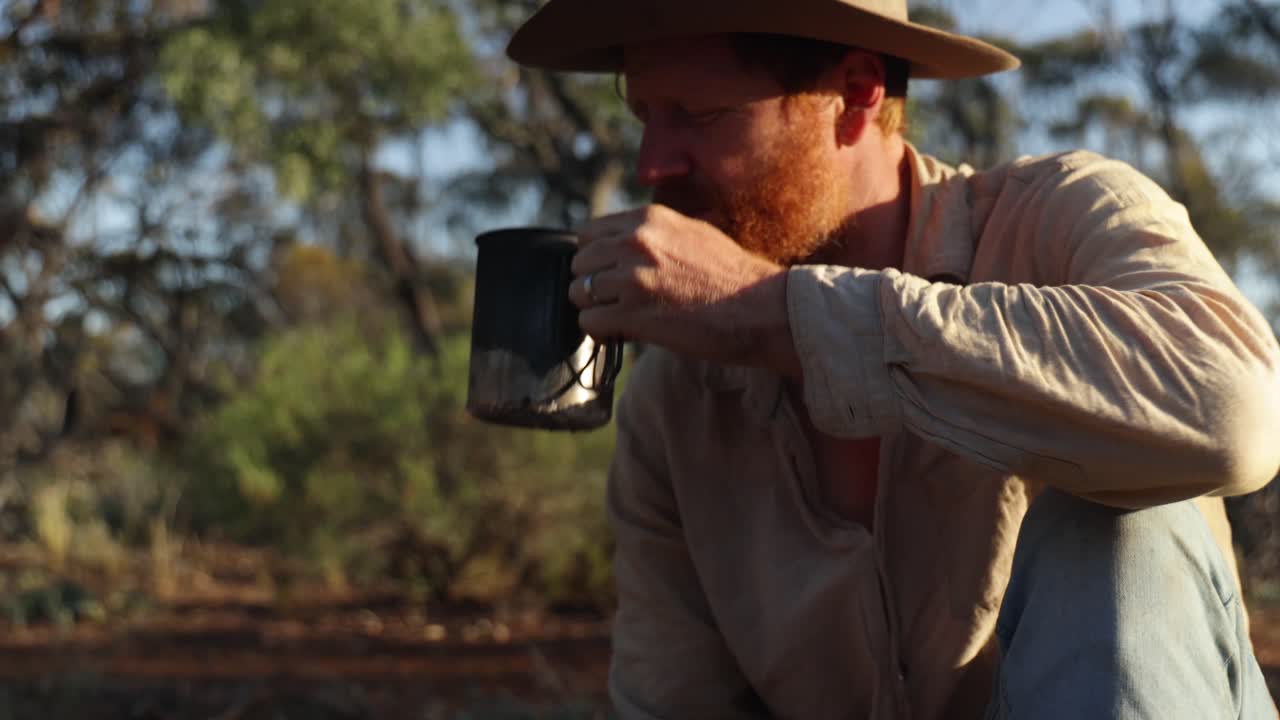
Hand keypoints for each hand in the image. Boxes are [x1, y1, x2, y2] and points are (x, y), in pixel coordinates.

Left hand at [568, 205, 801, 377]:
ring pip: (579, 293)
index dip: (596, 257)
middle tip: (614, 300)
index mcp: (648, 220)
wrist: (760, 308)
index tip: (608, 273)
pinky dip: (600, 332)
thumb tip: (623, 242)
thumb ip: (654, 233)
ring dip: (595, 309)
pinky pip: (590, 323)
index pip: (589, 233)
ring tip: (618, 317)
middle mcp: (635, 243)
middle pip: (580, 263)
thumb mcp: (693, 233)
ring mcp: (633, 279)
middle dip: (593, 284)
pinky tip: (620, 333)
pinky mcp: (634, 314)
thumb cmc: (733, 275)